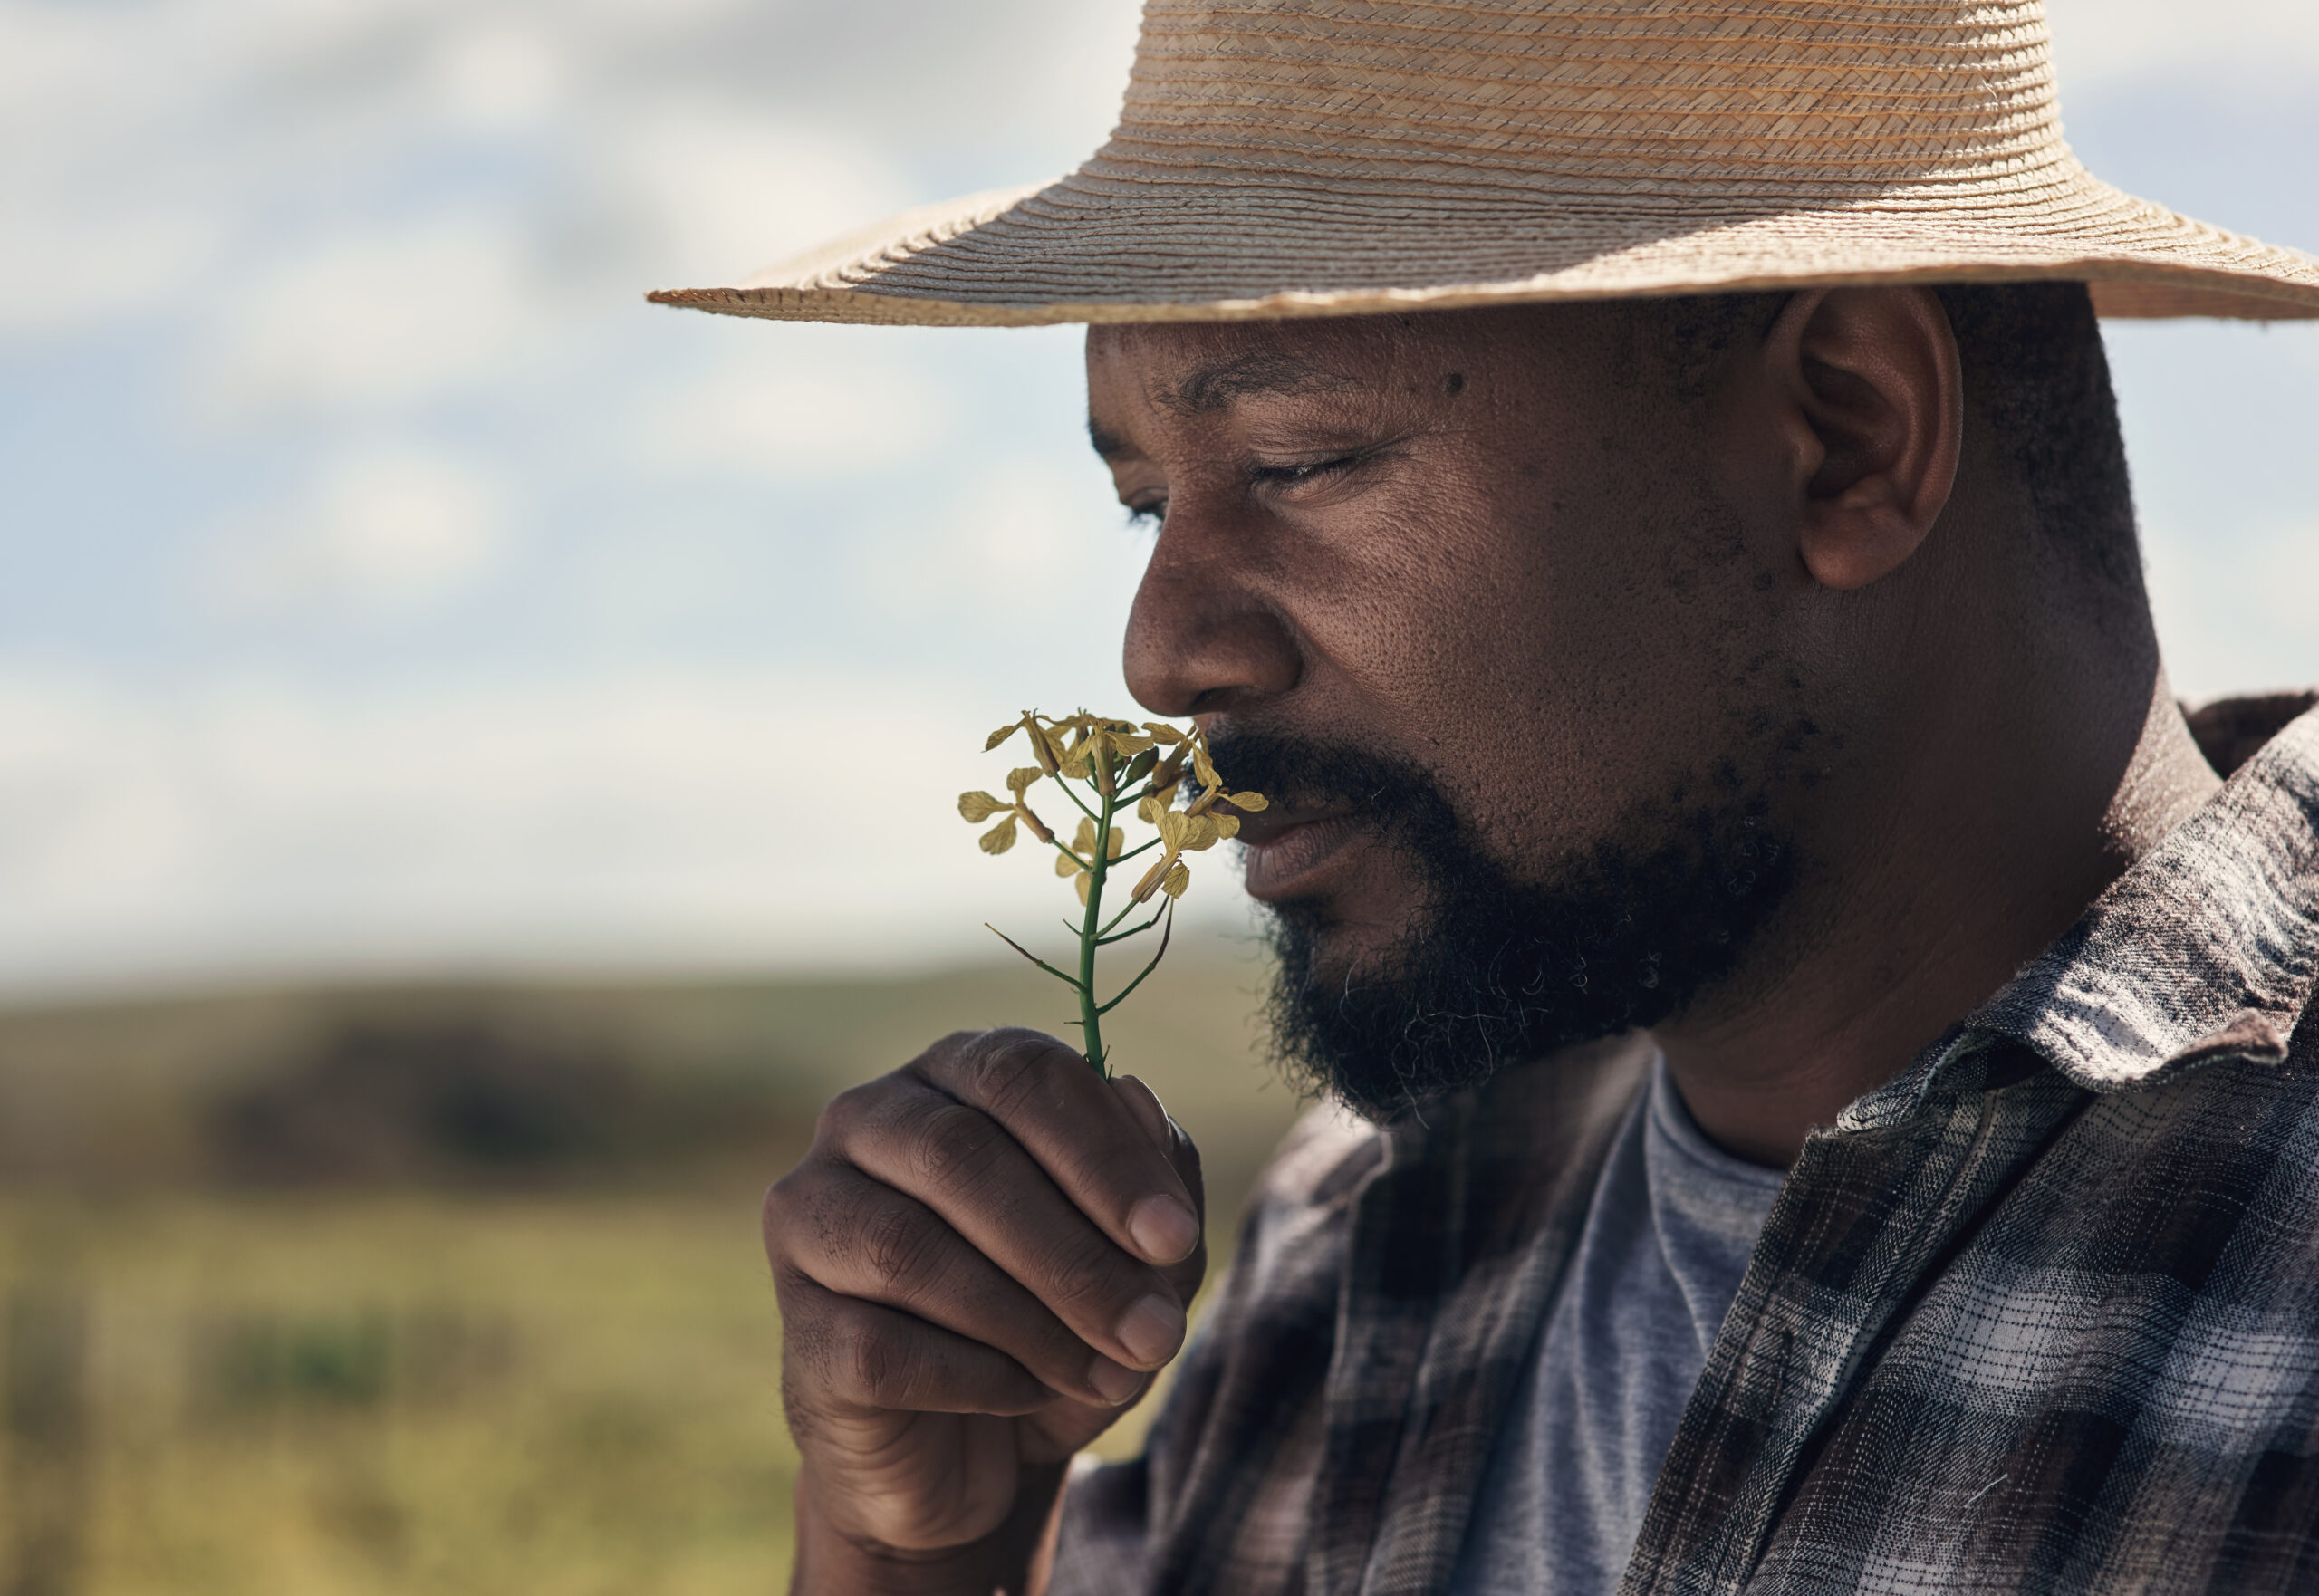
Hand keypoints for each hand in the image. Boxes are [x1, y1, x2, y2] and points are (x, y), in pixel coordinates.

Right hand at [764, 1028, 1205, 1587]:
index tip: (1173, 1239)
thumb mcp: (1139, 1254)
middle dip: (1072, 1253)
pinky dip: (975, 1376)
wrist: (981, 1457)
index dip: (1103, 1154)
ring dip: (1029, 1320)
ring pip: (908, 1248)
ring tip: (1100, 1371)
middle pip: (959, 1155)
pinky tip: (1021, 1392)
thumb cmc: (1065, 1319)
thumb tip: (1140, 1098)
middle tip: (1150, 1332)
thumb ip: (1157, 1173)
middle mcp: (867, 1121)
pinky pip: (880, 1345)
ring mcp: (812, 1218)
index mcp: (956, 1074)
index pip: (1020, 1073)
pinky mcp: (799, 1327)